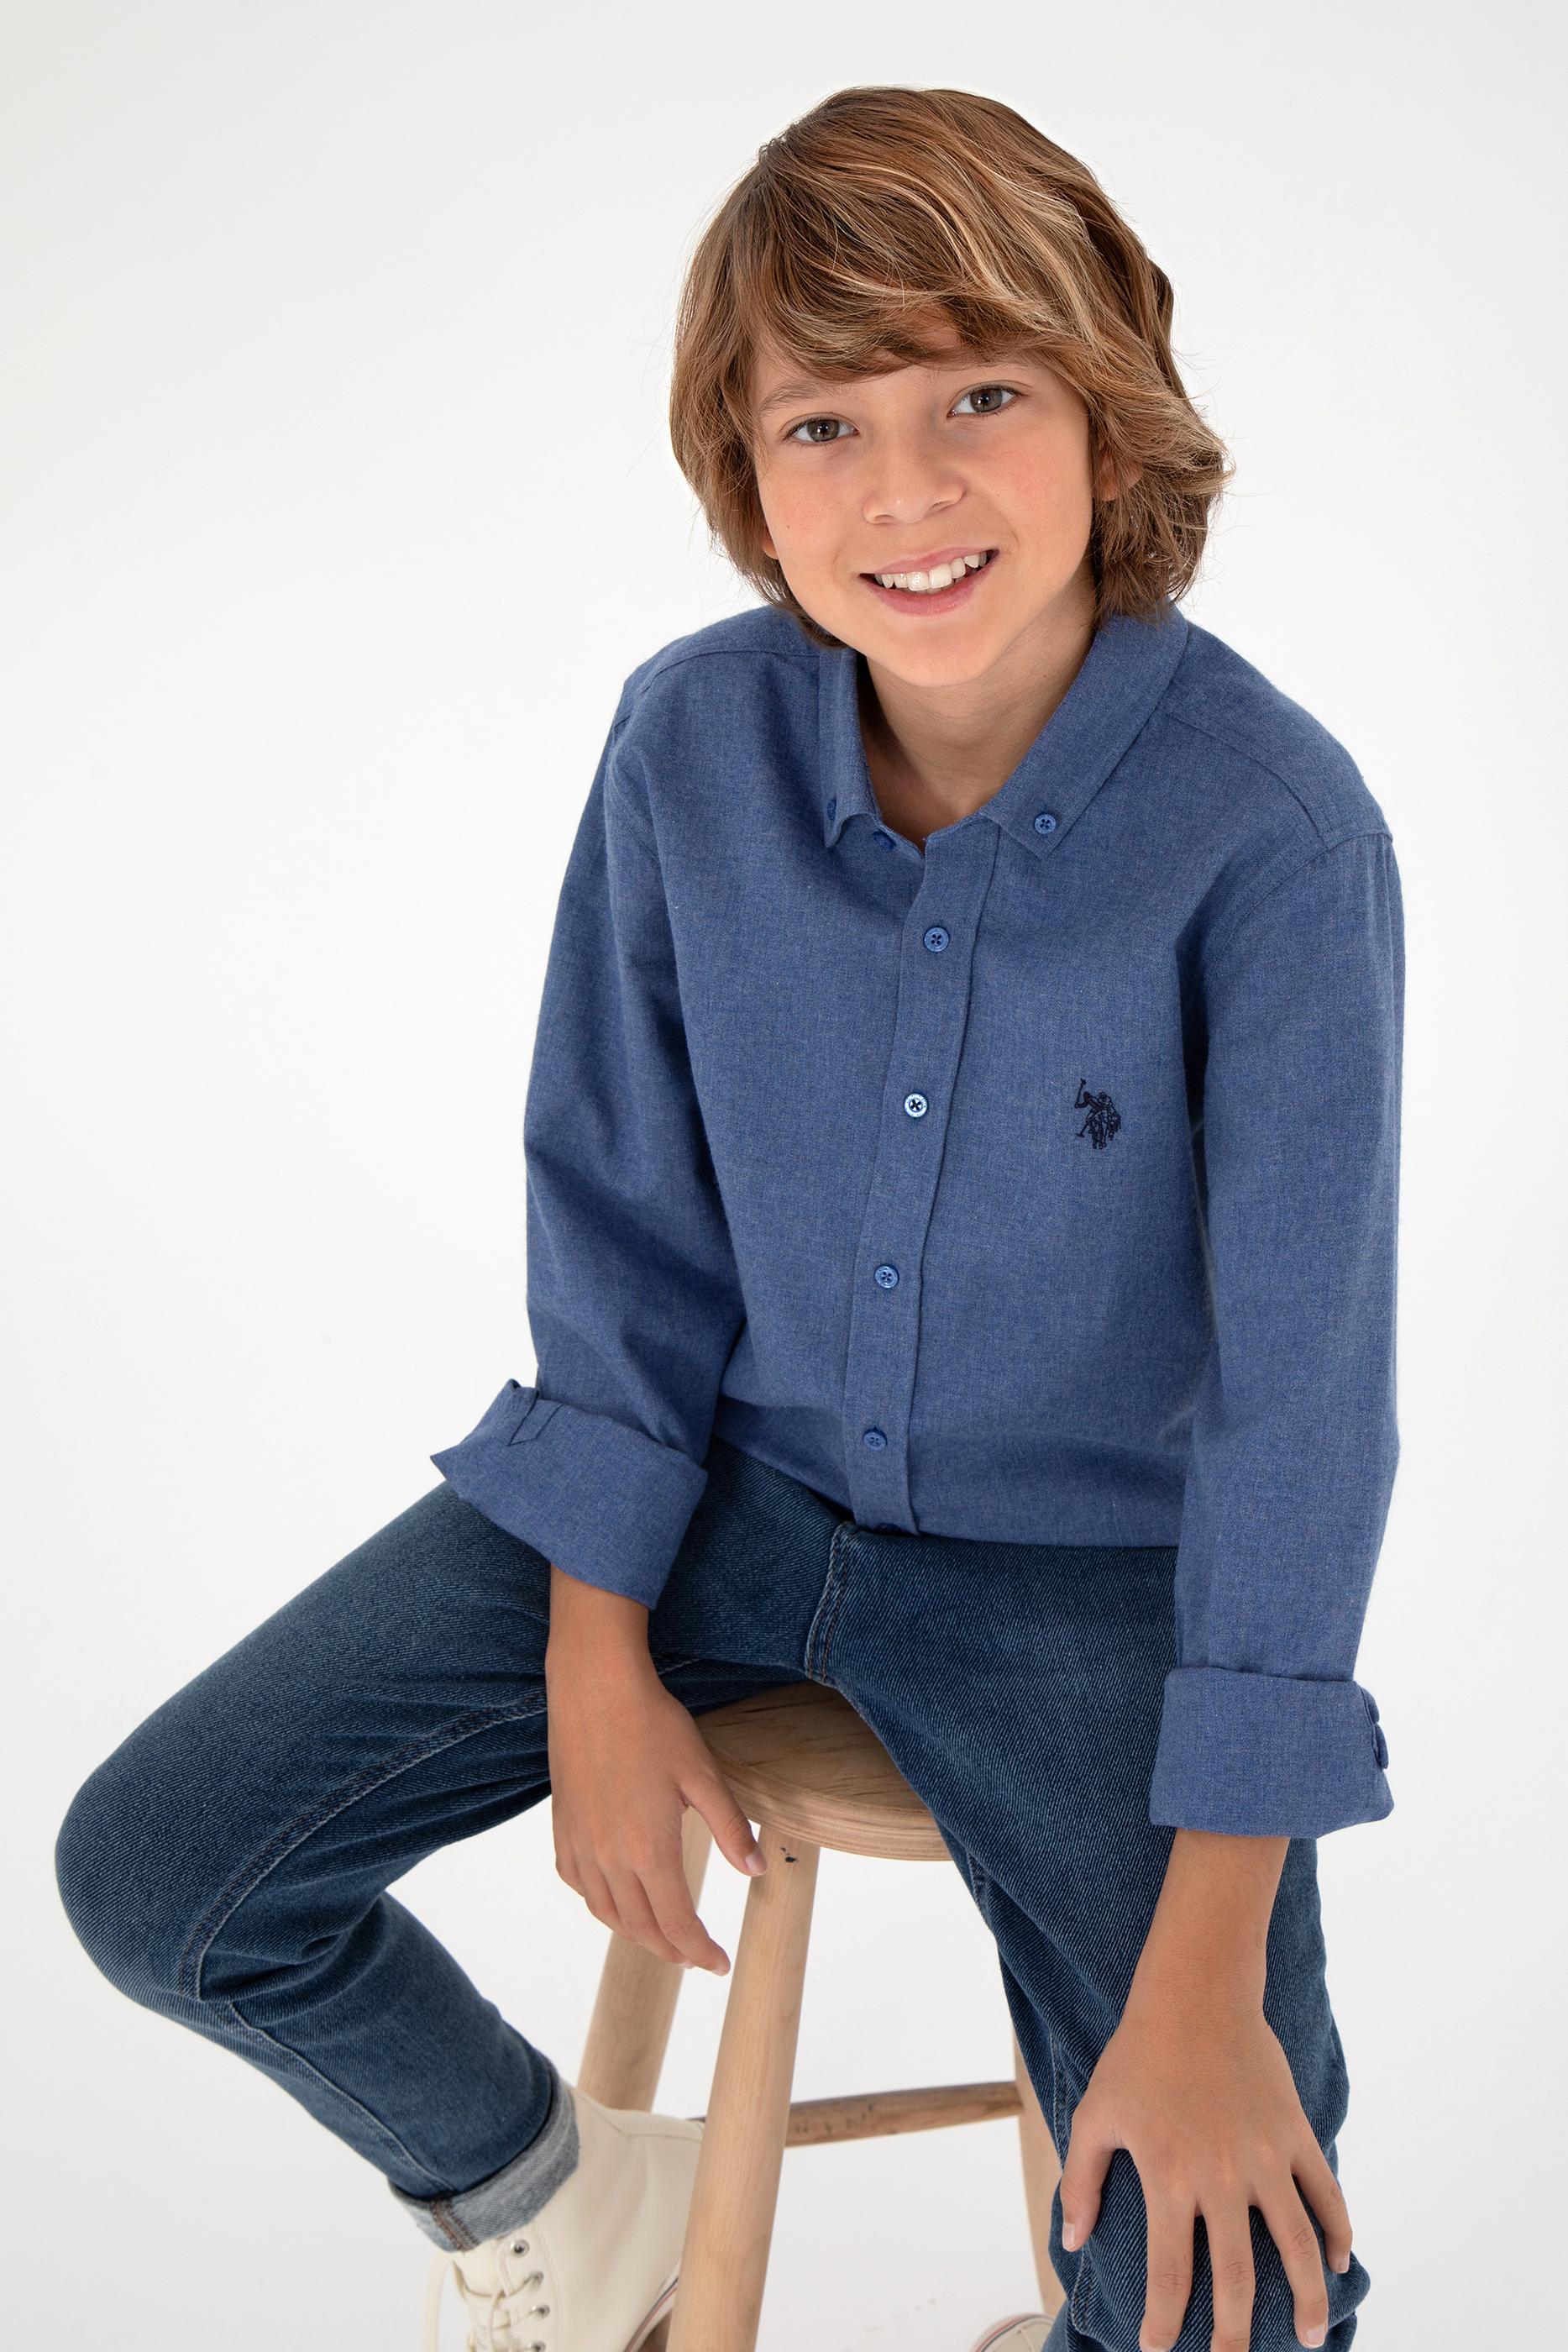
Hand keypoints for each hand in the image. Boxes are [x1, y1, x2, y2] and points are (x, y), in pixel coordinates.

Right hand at [546, 1640, 765, 1973]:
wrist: (595, 1688)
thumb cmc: (654, 1726)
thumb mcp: (704, 1775)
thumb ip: (730, 1828)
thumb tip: (756, 1872)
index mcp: (650, 1850)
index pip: (677, 1925)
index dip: (700, 1951)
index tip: (718, 1964)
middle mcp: (610, 1858)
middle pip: (641, 1928)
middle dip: (672, 1950)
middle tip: (696, 1956)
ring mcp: (581, 1844)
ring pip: (607, 1913)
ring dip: (636, 1933)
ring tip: (661, 1936)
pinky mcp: (562, 1828)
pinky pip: (579, 1884)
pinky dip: (600, 1903)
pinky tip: (615, 1896)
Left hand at [1057, 1981, 1352, 2351]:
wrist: (1194, 1995)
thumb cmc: (1137, 2056)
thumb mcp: (1095, 2114)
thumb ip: (1082, 2182)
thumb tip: (1073, 2242)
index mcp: (1168, 2177)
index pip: (1168, 2273)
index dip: (1163, 2322)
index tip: (1156, 2350)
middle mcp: (1220, 2176)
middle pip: (1235, 2277)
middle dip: (1233, 2334)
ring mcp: (1264, 2156)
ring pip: (1296, 2245)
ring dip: (1306, 2298)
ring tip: (1307, 2337)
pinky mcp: (1294, 2133)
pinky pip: (1325, 2192)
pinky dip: (1339, 2230)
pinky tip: (1342, 2261)